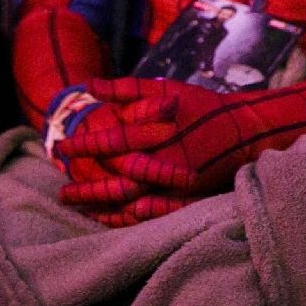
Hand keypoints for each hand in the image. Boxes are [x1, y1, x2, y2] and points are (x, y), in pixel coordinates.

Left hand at [55, 77, 261, 226]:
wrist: (244, 130)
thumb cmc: (202, 107)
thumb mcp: (165, 90)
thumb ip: (126, 89)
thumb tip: (89, 85)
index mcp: (152, 134)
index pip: (108, 143)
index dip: (82, 146)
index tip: (61, 148)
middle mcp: (160, 163)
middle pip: (112, 182)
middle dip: (84, 188)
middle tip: (62, 191)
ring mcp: (172, 186)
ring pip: (127, 204)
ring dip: (99, 207)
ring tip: (78, 208)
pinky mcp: (183, 201)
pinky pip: (146, 217)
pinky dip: (124, 219)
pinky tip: (107, 218)